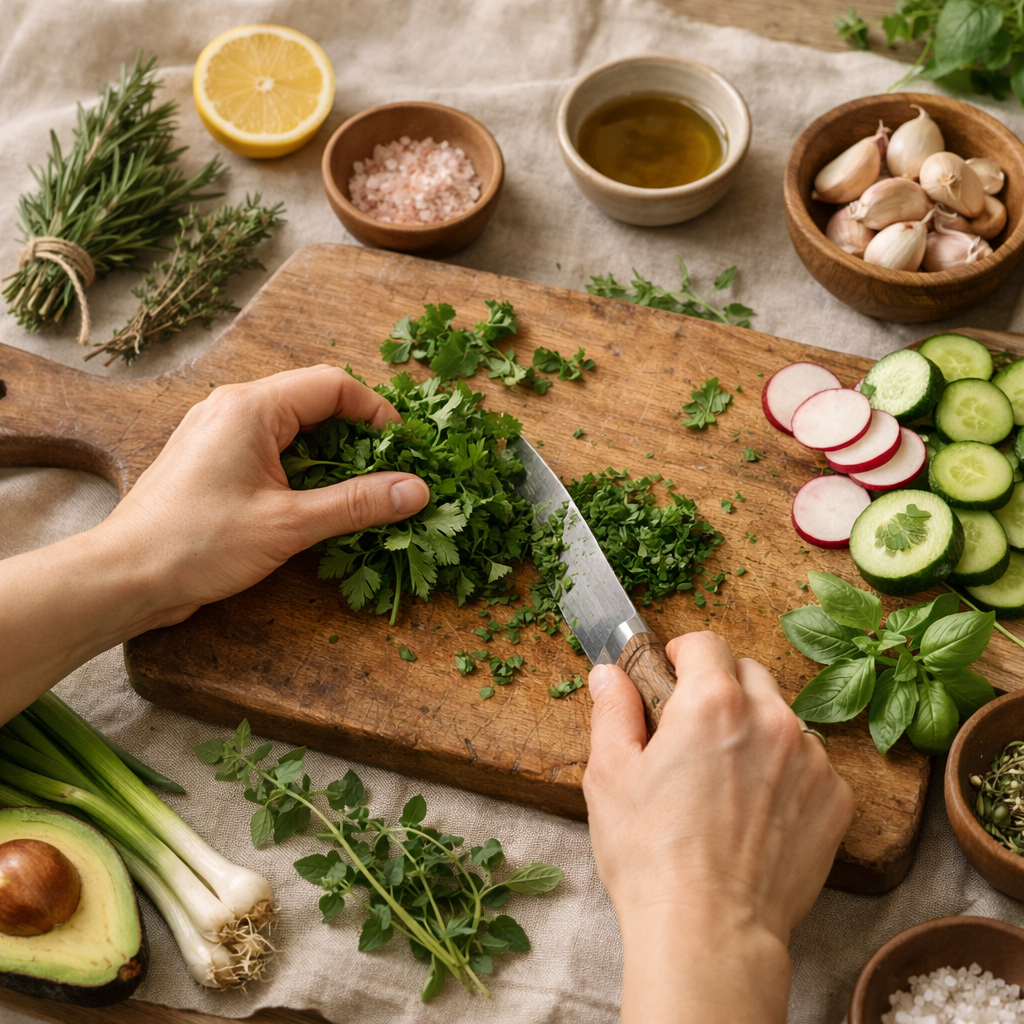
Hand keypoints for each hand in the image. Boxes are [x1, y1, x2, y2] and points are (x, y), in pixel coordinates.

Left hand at [96, 364, 429, 625]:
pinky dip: (302, 467)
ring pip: (294, 426)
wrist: (125, 576)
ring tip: (359, 491)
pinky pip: (271, 447)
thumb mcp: (289, 524)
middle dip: (358, 435)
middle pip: (315, 401)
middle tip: (387, 472)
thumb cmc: (197, 544)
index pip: (334, 386)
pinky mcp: (213, 458)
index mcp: (251, 408)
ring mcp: (219, 431)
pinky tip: (317, 501)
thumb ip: (356, 503)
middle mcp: (233, 407)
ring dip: (331, 454)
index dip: (377, 412)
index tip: (403, 449)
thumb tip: (415, 490)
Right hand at [583, 631, 853, 1023]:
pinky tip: (756, 810)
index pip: (706, 643)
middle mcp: (771, 718)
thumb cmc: (651, 856)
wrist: (710, 932)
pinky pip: (811, 764)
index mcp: (712, 702)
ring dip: (756, 729)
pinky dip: (786, 773)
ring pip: (782, 717)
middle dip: (720, 686)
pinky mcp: (835, 800)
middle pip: (749, 672)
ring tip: (726, 777)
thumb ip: (612, 710)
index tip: (671, 673)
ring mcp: (810, 760)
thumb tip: (608, 674)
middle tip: (692, 728)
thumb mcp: (609, 774)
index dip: (682, 653)